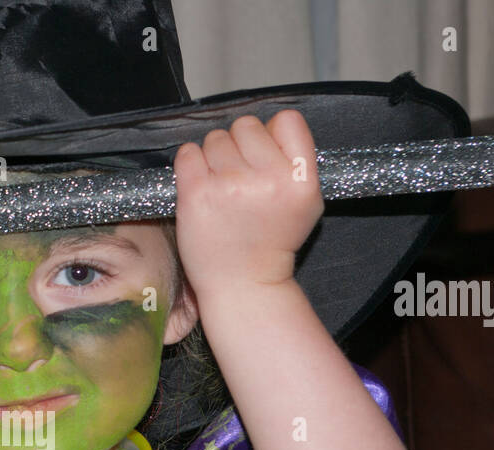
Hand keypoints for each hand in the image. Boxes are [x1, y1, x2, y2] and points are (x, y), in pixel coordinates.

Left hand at [172, 110, 323, 301]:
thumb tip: (269, 127)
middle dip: (240, 146)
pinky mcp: (196, 195)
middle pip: (246, 125)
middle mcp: (267, 179)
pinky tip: (201, 185)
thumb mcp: (306, 202)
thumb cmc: (271, 242)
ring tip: (222, 188)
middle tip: (239, 178)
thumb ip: (296, 162)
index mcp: (300, 179)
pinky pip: (187, 152)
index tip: (264, 158)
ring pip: (215, 138)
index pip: (287, 120)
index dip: (271, 135)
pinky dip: (191, 162)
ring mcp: (230, 185)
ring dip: (214, 157)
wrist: (243, 285)